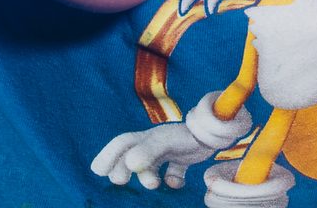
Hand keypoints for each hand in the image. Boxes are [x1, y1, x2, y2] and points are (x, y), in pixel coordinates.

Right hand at [91, 119, 208, 190]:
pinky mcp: (182, 160)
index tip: (99, 171)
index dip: (108, 156)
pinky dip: (172, 180)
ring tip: (154, 184)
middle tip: (120, 181)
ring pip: (149, 166)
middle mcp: (155, 144)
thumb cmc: (187, 134)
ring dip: (146, 177)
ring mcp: (168, 152)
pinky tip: (177, 183)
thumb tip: (129, 163)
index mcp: (147, 138)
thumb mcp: (163, 142)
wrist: (217, 131)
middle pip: (131, 155)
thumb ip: (147, 151)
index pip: (121, 144)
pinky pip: (172, 172)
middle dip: (121, 168)